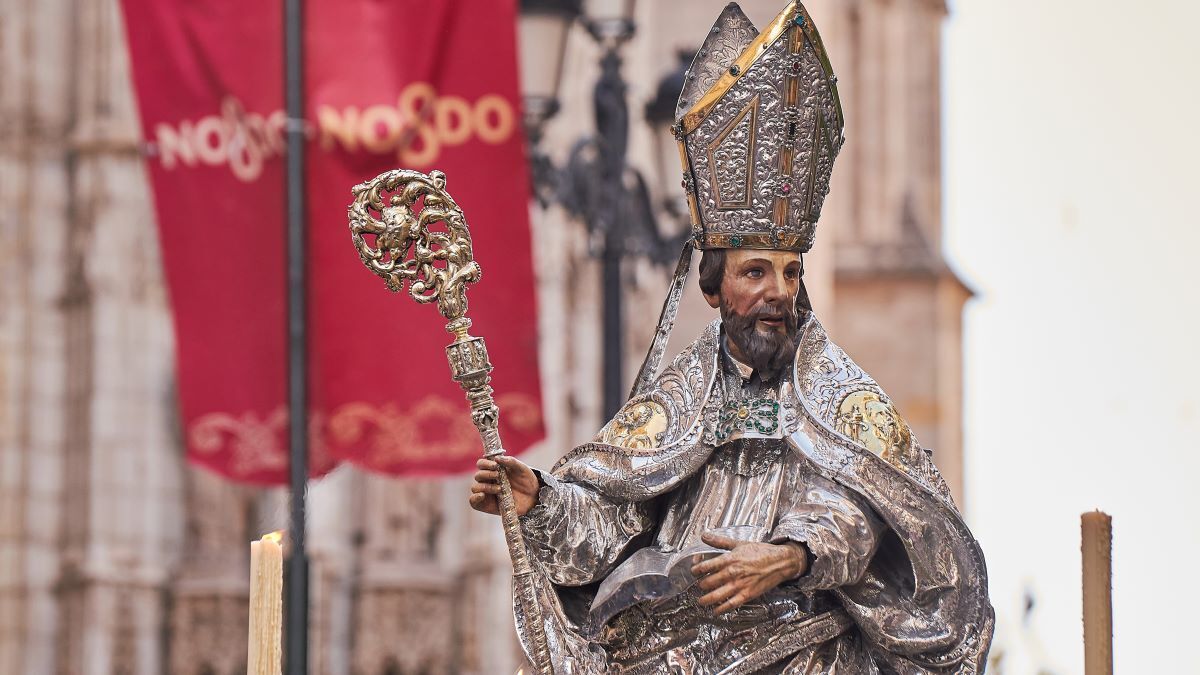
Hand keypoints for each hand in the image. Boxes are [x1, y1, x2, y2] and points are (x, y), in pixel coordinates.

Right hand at [468, 455, 539, 516]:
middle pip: (477, 475)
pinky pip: (473, 502)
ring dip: (484, 486)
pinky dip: (474, 498)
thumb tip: (497, 458)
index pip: (481, 464)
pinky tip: (483, 495)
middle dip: (486, 474)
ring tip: (499, 489)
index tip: (495, 465)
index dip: (485, 464)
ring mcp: (487, 493)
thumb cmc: (527, 481)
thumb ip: (511, 461)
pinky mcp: (487, 505)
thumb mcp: (521, 469)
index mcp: (494, 470)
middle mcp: (488, 481)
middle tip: (498, 476)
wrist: (534, 497)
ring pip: (475, 487)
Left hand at [691, 531, 808, 614]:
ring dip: (706, 600)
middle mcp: (732, 573)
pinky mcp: (747, 595)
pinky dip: (721, 609)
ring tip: (701, 601)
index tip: (693, 572)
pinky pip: (730, 605)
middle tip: (699, 586)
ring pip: (716, 596)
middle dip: (700, 585)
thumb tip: (704, 535)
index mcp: (729, 559)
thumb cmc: (761, 552)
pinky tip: (716, 611)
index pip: (705, 566)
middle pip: (708, 582)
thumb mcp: (739, 544)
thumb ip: (720, 542)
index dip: (696, 570)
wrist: (780, 562)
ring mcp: (740, 585)